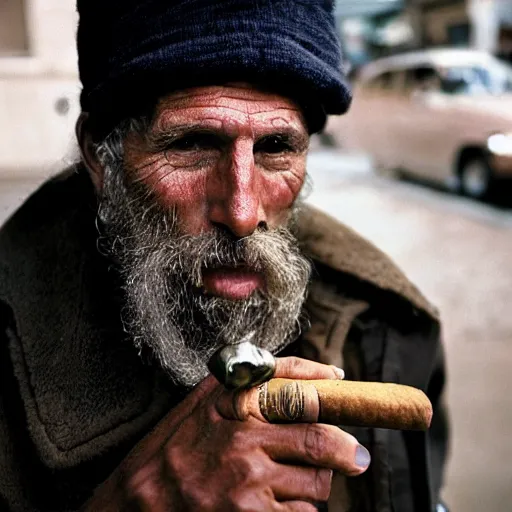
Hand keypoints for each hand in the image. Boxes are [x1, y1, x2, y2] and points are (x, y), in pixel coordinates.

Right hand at [82, 358, 370, 511]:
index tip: (341, 387)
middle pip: (320, 441)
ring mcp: (251, 482)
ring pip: (315, 484)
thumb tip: (295, 369)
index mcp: (234, 405)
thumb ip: (243, 381)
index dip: (327, 390)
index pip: (298, 391)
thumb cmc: (170, 452)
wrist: (136, 506)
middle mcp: (245, 439)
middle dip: (345, 451)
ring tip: (295, 483)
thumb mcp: (200, 403)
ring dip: (315, 484)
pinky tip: (278, 505)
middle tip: (356, 456)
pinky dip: (301, 511)